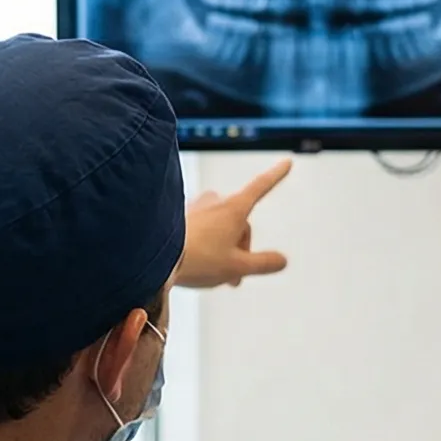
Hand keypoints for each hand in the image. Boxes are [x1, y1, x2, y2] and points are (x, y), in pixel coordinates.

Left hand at [178, 158, 293, 289]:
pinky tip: (194, 262)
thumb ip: (263, 263)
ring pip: (219, 227)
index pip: (261, 187)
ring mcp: (195, 207)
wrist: (153, 256)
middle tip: (233, 278)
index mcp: (234, 209)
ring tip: (211, 272)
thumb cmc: (197, 260)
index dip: (276, 175)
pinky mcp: (177, 215)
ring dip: (221, 248)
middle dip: (240, 249)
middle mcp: (215, 202)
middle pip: (239, 223)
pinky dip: (202, 244)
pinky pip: (199, 229)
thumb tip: (282, 260)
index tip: (286, 162)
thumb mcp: (237, 267)